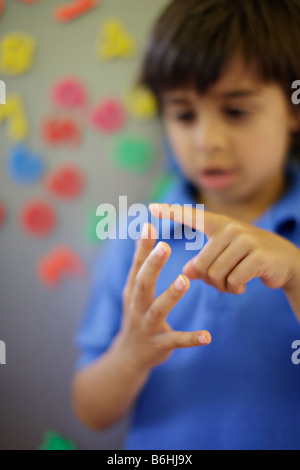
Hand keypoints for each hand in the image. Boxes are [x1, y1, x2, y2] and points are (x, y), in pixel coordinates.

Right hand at [118, 223, 210, 371]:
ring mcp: (147, 326)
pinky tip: (207, 336)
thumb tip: (146, 229)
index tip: (149, 225)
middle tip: (164, 246)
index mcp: (133, 291)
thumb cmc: (136, 314)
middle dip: (152, 265)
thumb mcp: (134, 290)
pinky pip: (176, 340)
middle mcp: (137, 306)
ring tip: (185, 279)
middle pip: (142, 283)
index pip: (137, 265)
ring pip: (158, 309)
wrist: (129, 355)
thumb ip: (141, 264)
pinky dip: (191, 338)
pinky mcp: (159, 345)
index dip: (142, 246)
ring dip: (171, 294)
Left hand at [149, 203, 299, 294]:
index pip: (192, 216)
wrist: (285, 262)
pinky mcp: (257, 256)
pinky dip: (234, 289)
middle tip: (223, 282)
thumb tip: (187, 272)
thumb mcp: (225, 256)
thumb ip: (204, 261)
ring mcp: (245, 241)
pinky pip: (232, 281)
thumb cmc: (249, 258)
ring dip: (222, 286)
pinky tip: (242, 286)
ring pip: (215, 275)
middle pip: (200, 265)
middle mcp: (230, 229)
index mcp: (219, 224)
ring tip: (233, 283)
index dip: (171, 212)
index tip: (151, 207)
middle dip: (209, 281)